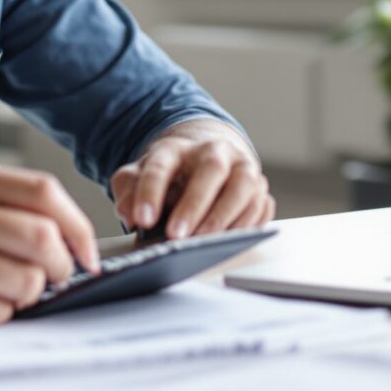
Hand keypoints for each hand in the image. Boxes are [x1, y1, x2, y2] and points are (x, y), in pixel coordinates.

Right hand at [0, 162, 101, 328]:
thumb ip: (4, 204)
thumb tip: (70, 239)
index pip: (46, 193)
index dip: (78, 224)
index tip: (86, 250)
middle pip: (46, 240)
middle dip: (62, 266)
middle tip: (56, 276)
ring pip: (29, 282)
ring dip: (28, 293)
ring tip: (0, 287)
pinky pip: (1, 313)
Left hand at [111, 121, 273, 239]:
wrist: (205, 160)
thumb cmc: (172, 175)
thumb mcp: (141, 176)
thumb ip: (128, 190)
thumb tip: (128, 213)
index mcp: (178, 148)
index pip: (161, 165)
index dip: (150, 192)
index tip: (141, 219)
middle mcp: (215, 151)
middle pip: (211, 169)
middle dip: (194, 204)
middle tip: (177, 235)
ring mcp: (243, 168)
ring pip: (243, 187)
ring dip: (224, 218)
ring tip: (204, 242)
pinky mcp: (261, 188)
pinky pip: (262, 205)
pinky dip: (249, 224)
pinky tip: (232, 240)